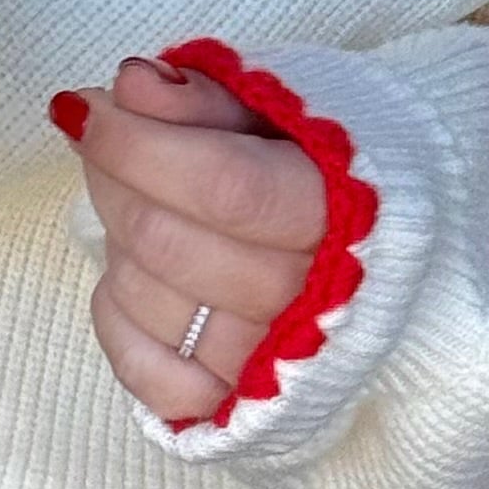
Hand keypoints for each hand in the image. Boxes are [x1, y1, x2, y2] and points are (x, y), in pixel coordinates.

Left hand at [66, 54, 321, 423]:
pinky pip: (143, 372)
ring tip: (138, 199)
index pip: (221, 185)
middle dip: (112, 176)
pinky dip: (116, 317)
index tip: (87, 107)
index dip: (138, 144)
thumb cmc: (333, 168)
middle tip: (103, 138)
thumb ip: (213, 95)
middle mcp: (312, 299)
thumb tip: (132, 83)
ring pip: (146, 298)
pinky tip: (131, 272)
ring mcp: (270, 363)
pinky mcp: (232, 405)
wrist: (401, 255)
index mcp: (341, 214)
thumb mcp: (289, 109)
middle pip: (168, 241)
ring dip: (115, 236)